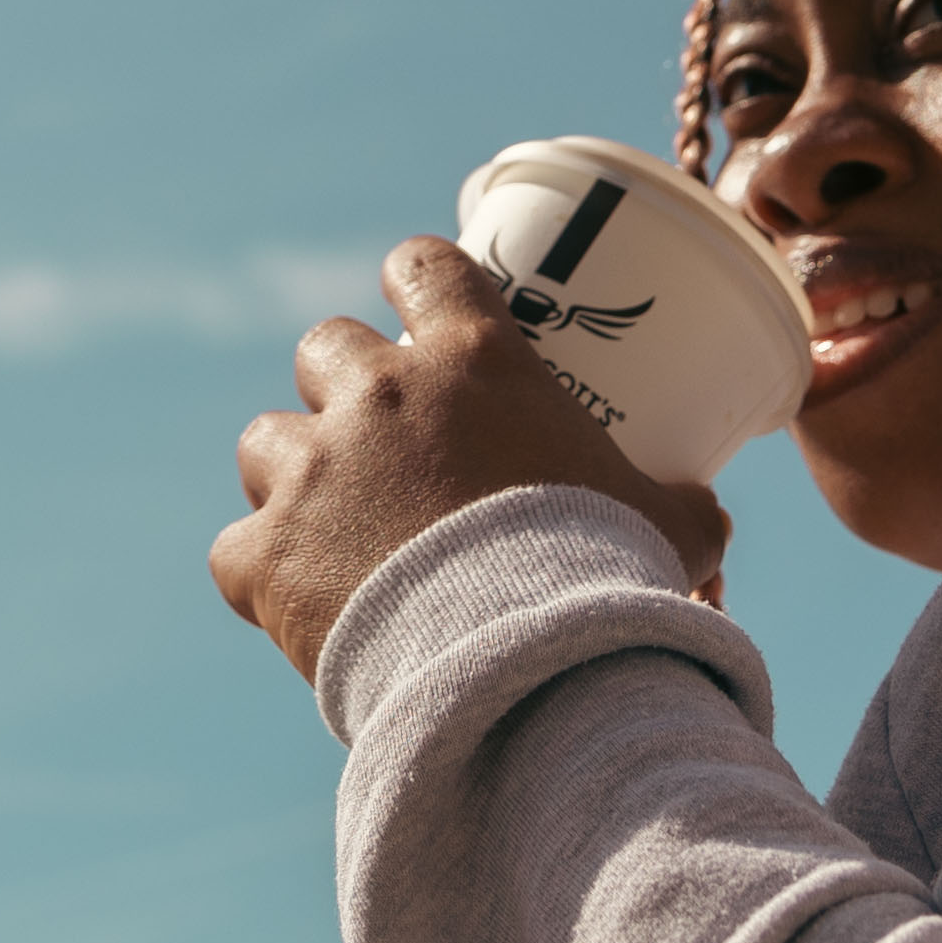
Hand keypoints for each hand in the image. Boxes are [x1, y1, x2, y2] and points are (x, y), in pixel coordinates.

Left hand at [210, 236, 738, 685]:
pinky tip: (293, 605)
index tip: (415, 306)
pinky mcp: (264, 555)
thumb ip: (681, 506)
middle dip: (342, 386)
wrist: (525, 675)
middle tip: (379, 443)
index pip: (422, 266)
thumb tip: (707, 520)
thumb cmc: (606, 585)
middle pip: (324, 346)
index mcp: (474, 362)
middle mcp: (378, 396)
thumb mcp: (668, 527)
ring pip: (263, 441)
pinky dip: (260, 573)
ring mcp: (311, 471)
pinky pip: (234, 549)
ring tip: (331, 528)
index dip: (414, 280)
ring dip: (292, 474)